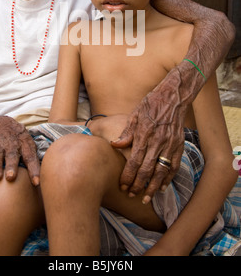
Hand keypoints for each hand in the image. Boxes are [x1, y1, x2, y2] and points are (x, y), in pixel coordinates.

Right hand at [0, 115, 39, 185]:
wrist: (0, 123)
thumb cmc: (18, 138)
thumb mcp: (28, 142)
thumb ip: (34, 157)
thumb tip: (44, 176)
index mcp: (25, 144)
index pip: (31, 157)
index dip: (34, 170)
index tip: (36, 182)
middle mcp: (12, 144)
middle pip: (12, 156)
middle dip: (11, 166)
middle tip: (11, 177)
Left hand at [111, 68, 186, 198]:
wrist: (174, 96)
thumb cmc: (151, 104)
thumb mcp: (135, 114)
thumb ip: (127, 132)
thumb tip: (115, 145)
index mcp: (144, 133)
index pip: (134, 160)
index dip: (128, 176)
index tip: (122, 186)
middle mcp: (158, 141)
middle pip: (147, 169)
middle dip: (138, 185)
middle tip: (131, 195)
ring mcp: (170, 144)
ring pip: (161, 171)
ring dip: (153, 187)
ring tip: (146, 198)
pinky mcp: (179, 145)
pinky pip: (174, 165)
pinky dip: (168, 178)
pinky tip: (162, 187)